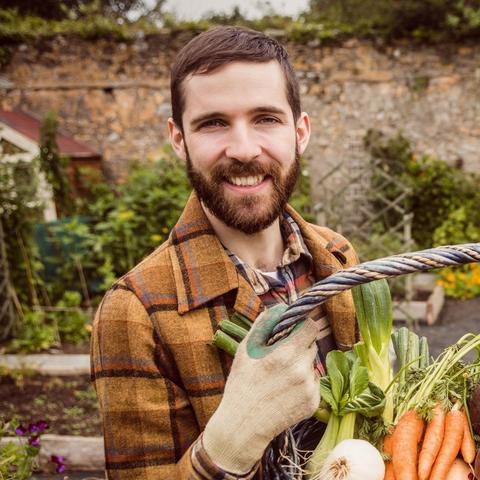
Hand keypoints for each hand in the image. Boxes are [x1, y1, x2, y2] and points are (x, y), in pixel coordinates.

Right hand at [202, 304, 321, 473]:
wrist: (242, 425)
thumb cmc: (242, 384)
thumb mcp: (246, 349)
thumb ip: (264, 324)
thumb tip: (280, 307)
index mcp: (286, 353)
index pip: (311, 327)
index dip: (302, 325)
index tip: (293, 329)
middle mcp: (302, 370)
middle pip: (312, 345)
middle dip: (299, 345)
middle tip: (280, 356)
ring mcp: (310, 389)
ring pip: (313, 364)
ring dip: (302, 364)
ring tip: (280, 376)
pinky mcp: (313, 404)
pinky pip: (314, 383)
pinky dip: (303, 383)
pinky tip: (285, 390)